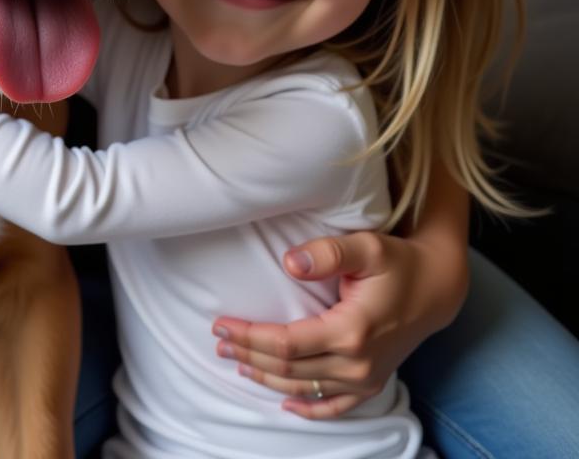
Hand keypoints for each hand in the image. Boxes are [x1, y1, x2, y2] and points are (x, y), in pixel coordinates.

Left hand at [212, 230, 468, 417]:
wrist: (436, 288)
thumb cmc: (398, 262)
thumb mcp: (367, 246)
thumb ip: (328, 252)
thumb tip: (289, 262)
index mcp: (351, 331)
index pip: (286, 344)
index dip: (250, 337)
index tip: (221, 324)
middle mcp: (357, 363)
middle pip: (289, 369)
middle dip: (249, 355)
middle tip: (219, 340)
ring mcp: (365, 378)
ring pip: (304, 388)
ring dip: (267, 377)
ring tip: (237, 362)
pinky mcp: (371, 383)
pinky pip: (334, 406)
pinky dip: (308, 409)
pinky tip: (285, 404)